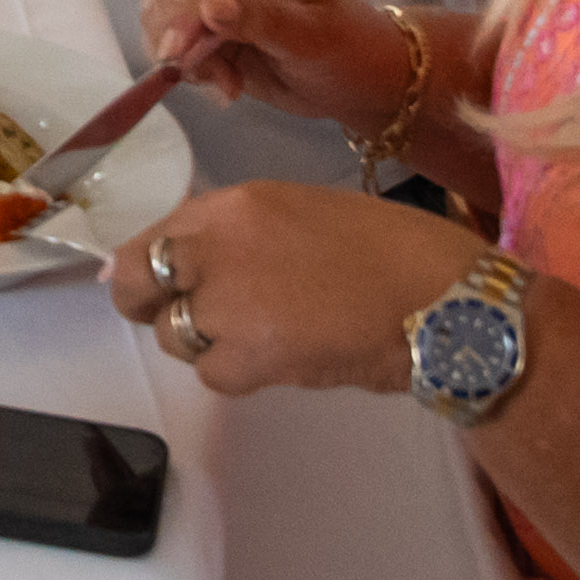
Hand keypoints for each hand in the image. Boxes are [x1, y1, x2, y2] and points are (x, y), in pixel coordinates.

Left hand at [104, 179, 488, 399]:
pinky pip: (214, 375)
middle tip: (182, 317)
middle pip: (136, 281)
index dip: (151, 264)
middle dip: (148, 304)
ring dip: (205, 343)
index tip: (160, 283)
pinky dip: (239, 375)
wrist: (443, 298)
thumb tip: (179, 261)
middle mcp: (218, 246)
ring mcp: (229, 303)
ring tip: (262, 336)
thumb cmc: (391, 251)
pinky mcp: (250, 357)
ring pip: (174, 335)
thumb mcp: (301, 213)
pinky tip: (282, 360)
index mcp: (236, 204)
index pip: (155, 232)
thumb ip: (236, 234)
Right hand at [136, 0, 415, 129]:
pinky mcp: (205, 33)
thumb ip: (264, 20)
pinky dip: (186, 70)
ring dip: (183, 57)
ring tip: (226, 85)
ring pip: (161, 16)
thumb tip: (211, 6)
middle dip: (180, 36)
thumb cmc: (349, 50)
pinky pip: (172, 45)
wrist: (358, 82)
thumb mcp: (314, 36)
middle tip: (211, 78)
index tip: (181, 49)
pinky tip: (221, 86)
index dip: (185, 4)